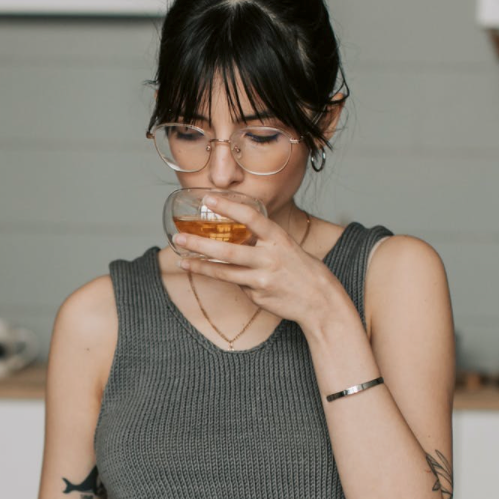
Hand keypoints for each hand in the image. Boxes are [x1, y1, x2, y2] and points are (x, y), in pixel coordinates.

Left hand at [172, 196, 349, 330]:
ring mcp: (262, 279)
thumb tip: (234, 235)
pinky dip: (233, 281)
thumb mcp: (286, 246)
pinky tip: (238, 280)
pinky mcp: (257, 296)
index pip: (251, 217)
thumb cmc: (301, 268)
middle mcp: (269, 258)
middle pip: (228, 251)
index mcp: (278, 239)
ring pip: (224, 273)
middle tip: (179, 237)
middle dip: (200, 244)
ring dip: (200, 266)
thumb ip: (262, 240)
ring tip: (182, 261)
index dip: (229, 207)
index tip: (209, 198)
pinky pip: (237, 285)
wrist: (319, 300)